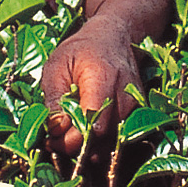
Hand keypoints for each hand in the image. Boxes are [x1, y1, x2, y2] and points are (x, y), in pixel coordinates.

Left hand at [41, 23, 142, 156]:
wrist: (115, 38)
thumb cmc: (82, 49)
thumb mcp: (57, 66)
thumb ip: (55, 99)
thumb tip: (55, 130)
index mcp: (104, 80)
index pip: (92, 125)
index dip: (69, 140)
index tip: (50, 140)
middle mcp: (126, 97)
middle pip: (102, 140)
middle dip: (75, 147)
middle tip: (54, 141)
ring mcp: (136, 108)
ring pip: (111, 144)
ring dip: (87, 148)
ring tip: (66, 137)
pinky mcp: (138, 116)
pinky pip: (118, 140)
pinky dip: (99, 144)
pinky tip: (83, 135)